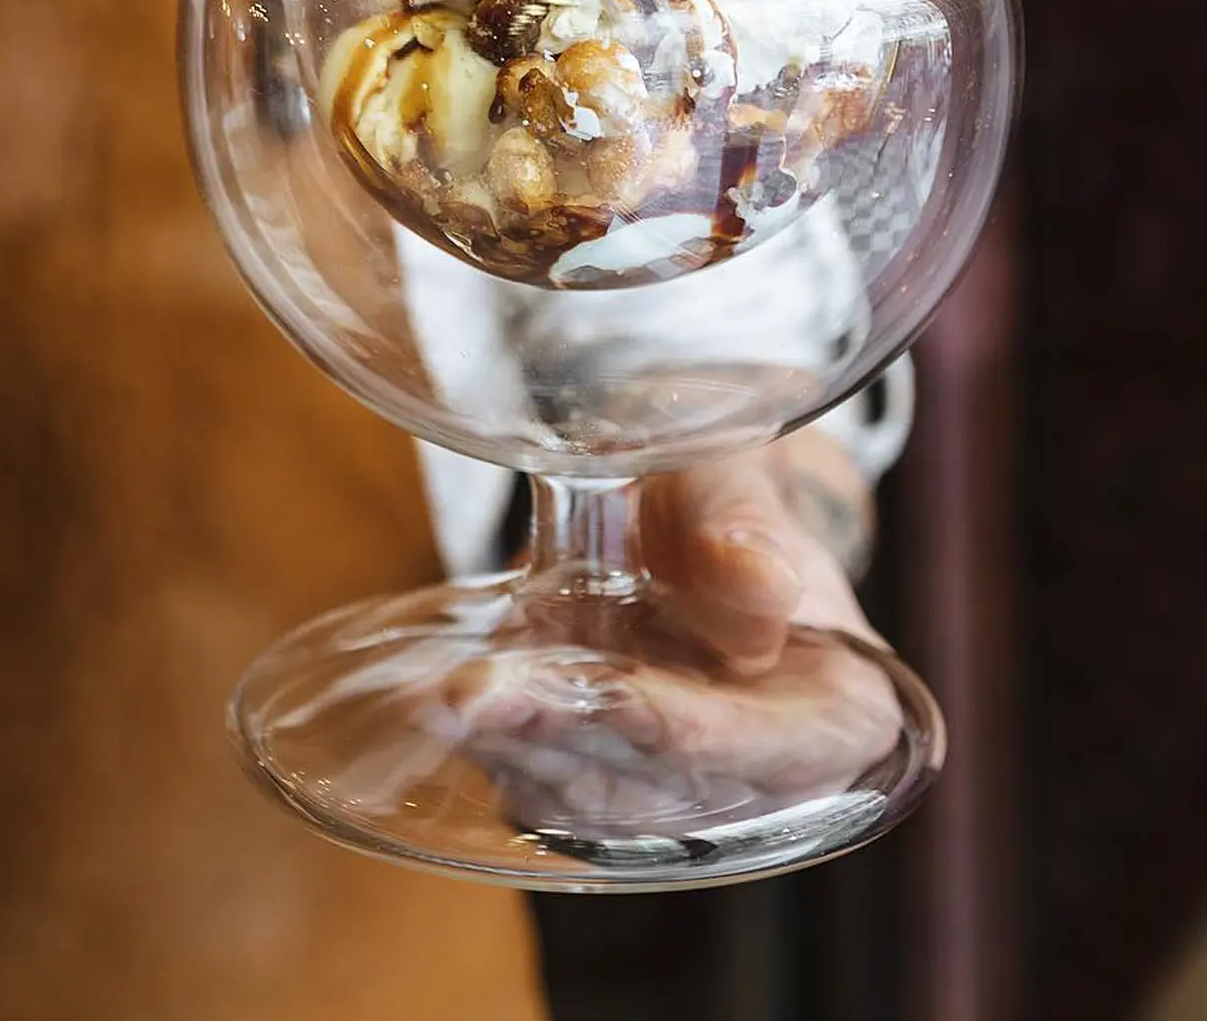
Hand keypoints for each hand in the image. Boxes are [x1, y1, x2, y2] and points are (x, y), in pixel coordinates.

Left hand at [435, 433, 901, 839]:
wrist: (673, 513)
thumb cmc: (717, 492)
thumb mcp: (736, 476)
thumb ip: (746, 524)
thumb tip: (759, 590)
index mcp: (838, 713)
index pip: (766, 743)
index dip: (685, 724)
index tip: (613, 692)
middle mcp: (759, 772)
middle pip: (660, 779)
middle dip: (561, 733)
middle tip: (468, 695)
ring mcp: (674, 784)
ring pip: (590, 795)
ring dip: (508, 750)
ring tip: (432, 701)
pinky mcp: (603, 777)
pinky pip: (544, 782)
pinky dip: (488, 747)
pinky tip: (431, 707)